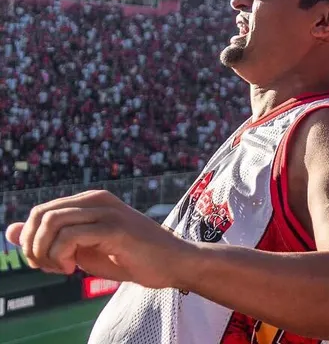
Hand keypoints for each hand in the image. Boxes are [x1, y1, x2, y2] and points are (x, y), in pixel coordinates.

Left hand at [5, 190, 193, 288]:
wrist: (173, 263)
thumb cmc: (131, 257)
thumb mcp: (83, 249)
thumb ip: (49, 238)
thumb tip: (9, 230)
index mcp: (91, 201)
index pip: (41, 212)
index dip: (31, 241)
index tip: (45, 263)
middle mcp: (97, 200)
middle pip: (41, 215)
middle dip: (33, 247)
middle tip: (49, 267)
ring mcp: (107, 212)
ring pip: (52, 223)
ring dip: (46, 253)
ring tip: (62, 269)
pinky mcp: (115, 228)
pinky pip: (70, 237)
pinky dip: (61, 256)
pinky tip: (74, 269)